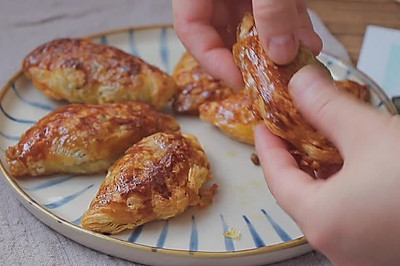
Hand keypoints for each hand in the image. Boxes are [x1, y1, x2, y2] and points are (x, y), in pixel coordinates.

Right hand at [172, 0, 321, 88]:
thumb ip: (271, 9)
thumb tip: (282, 52)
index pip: (190, 30)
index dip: (212, 60)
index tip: (240, 80)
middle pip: (223, 32)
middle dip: (253, 56)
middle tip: (271, 76)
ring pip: (254, 24)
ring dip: (278, 44)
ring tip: (300, 60)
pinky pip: (274, 10)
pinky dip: (291, 25)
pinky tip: (308, 40)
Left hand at [255, 66, 399, 264]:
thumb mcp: (369, 133)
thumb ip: (325, 107)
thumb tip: (299, 83)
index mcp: (322, 220)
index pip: (276, 179)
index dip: (267, 148)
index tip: (263, 127)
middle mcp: (335, 244)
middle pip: (297, 194)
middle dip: (292, 159)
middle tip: (289, 131)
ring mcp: (358, 251)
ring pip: (322, 205)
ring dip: (316, 173)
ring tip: (317, 143)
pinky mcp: (379, 247)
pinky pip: (346, 215)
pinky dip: (339, 189)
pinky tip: (349, 168)